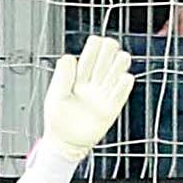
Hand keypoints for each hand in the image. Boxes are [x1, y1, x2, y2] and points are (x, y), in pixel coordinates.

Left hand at [14, 36, 137, 182]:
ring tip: (123, 56)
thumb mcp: (56, 96)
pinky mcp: (109, 111)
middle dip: (107, 55)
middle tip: (111, 42)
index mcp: (78, 80)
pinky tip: (126, 78)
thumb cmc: (57, 119)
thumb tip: (68, 57)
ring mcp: (102, 98)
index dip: (92, 51)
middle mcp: (92, 87)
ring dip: (118, 68)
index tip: (97, 39)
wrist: (64, 143)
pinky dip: (122, 88)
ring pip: (112, 79)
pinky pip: (118, 98)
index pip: (87, 62)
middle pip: (102, 67)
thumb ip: (62, 78)